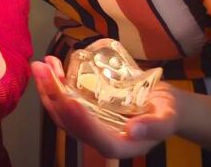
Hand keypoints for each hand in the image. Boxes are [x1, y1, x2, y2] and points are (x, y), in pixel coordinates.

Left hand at [31, 56, 177, 158]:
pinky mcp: (83, 109)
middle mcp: (98, 137)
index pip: (98, 139)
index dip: (82, 123)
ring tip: (41, 64)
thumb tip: (134, 130)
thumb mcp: (168, 117)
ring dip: (48, 87)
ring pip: (62, 110)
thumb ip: (155, 126)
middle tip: (42, 70)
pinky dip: (55, 82)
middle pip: (71, 122)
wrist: (160, 103)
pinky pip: (64, 99)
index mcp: (120, 145)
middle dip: (53, 96)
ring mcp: (87, 122)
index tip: (71, 101)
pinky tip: (51, 64)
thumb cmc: (167, 112)